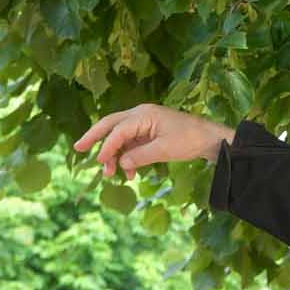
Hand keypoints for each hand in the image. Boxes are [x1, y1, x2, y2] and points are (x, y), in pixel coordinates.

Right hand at [73, 103, 236, 176]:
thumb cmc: (190, 140)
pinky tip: (129, 173)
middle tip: (78, 149)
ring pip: (121, 137)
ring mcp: (144, 123)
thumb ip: (141, 156)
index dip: (107, 146)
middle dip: (95, 137)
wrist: (210, 139)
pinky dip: (128, 157)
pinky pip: (132, 144)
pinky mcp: (149, 133)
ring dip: (115, 155)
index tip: (100, 161)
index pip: (118, 129)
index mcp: (143, 114)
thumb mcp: (165, 150)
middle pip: (111, 125)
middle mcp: (140, 115)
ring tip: (112, 174)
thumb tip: (121, 163)